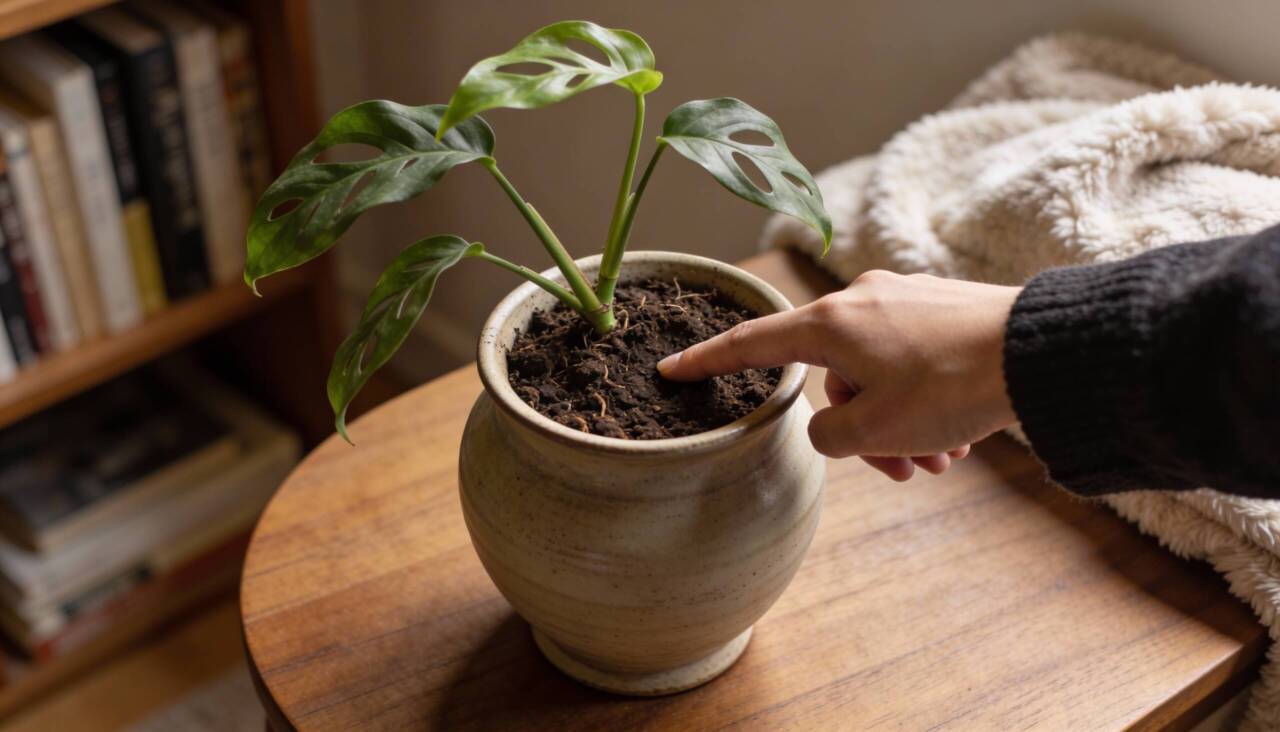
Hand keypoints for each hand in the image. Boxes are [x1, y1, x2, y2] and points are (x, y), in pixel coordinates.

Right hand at [657, 270, 1021, 480]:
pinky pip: (911, 361)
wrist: (1041, 354)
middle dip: (863, 431)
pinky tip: (960, 439)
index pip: (753, 343)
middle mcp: (862, 299)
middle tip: (902, 472)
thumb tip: (831, 424)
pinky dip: (924, 403)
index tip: (672, 368)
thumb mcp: (875, 430)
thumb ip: (829, 434)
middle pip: (833, 376)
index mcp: (832, 322)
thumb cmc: (951, 388)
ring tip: (943, 464)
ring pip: (878, 374)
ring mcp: (904, 299)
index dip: (709, 360)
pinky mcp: (941, 307)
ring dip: (901, 426)